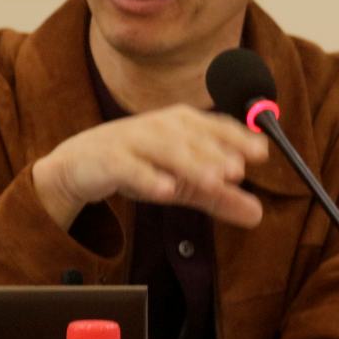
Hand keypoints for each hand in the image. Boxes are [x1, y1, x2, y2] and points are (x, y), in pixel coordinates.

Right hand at [32, 105, 268, 230]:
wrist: (77, 166)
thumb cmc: (136, 167)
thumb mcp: (181, 184)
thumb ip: (218, 197)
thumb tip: (258, 214)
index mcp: (178, 124)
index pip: (212, 126)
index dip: (236, 137)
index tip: (261, 152)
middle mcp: (156, 126)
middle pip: (189, 136)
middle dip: (214, 152)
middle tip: (238, 170)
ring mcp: (130, 140)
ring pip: (163, 149)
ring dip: (188, 164)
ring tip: (212, 182)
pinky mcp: (106, 159)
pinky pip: (128, 167)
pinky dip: (146, 177)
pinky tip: (164, 191)